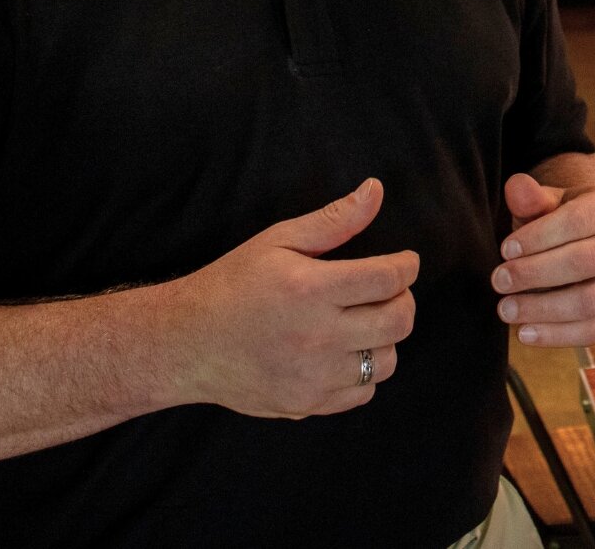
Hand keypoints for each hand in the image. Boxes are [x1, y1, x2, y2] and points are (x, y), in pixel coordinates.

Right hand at [162, 179, 417, 418]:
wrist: (187, 343)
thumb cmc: (233, 285)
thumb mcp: (278, 241)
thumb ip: (334, 219)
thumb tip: (376, 190)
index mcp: (310, 290)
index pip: (388, 278)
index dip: (406, 266)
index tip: (404, 261)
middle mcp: (316, 337)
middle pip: (398, 321)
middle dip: (403, 299)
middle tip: (388, 290)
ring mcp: (312, 376)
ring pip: (386, 360)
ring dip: (384, 338)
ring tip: (362, 321)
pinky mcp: (306, 404)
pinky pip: (363, 393)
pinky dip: (364, 372)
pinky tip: (344, 352)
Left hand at [493, 174, 594, 346]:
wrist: (591, 240)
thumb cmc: (561, 221)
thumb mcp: (548, 203)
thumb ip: (531, 197)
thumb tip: (515, 186)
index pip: (576, 221)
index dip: (538, 237)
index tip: (504, 250)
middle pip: (583, 262)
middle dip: (535, 273)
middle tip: (498, 281)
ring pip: (589, 301)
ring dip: (543, 309)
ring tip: (506, 309)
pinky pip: (593, 331)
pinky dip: (556, 336)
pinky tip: (524, 333)